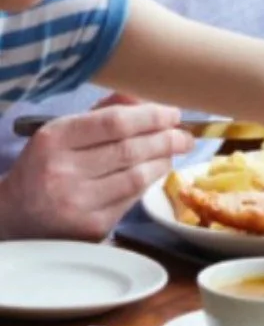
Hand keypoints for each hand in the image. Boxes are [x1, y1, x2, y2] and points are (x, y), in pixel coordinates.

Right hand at [0, 104, 193, 240]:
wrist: (15, 214)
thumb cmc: (45, 166)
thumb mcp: (62, 133)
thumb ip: (102, 113)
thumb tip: (145, 98)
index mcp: (55, 139)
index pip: (114, 123)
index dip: (151, 116)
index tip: (172, 113)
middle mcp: (64, 172)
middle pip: (131, 150)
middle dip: (167, 139)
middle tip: (185, 135)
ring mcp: (78, 203)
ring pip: (137, 177)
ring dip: (163, 161)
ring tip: (174, 151)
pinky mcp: (92, 227)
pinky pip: (132, 200)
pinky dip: (149, 183)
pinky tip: (155, 172)